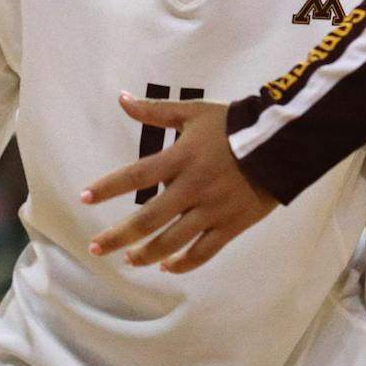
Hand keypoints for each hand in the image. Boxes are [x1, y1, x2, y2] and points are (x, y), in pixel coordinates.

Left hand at [81, 94, 278, 272]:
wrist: (281, 144)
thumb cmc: (234, 125)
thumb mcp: (194, 112)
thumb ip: (156, 110)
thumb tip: (121, 98)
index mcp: (180, 159)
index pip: (135, 176)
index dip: (108, 187)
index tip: (84, 198)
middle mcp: (192, 188)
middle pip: (148, 219)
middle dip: (118, 236)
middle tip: (95, 248)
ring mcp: (212, 210)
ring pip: (173, 241)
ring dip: (146, 254)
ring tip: (128, 261)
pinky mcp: (231, 226)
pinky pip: (204, 252)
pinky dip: (183, 262)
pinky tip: (167, 266)